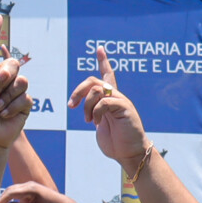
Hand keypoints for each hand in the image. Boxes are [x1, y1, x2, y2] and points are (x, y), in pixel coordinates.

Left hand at [0, 22, 30, 149]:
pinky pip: (25, 97)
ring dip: (7, 96)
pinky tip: (5, 115)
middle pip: (13, 64)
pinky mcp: (24, 102)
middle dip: (5, 77)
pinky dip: (13, 107)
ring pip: (21, 80)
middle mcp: (1, 79)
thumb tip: (10, 71)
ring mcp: (14, 90)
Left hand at [69, 46, 148, 164]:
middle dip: (78, 91)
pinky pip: (104, 101)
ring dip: (86, 106)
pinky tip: (97, 123)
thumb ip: (94, 112)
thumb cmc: (115, 143)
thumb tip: (84, 106)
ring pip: (96, 90)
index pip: (108, 76)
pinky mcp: (124, 107)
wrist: (130, 154)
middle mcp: (116, 97)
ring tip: (89, 121)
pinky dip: (96, 112)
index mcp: (110, 100)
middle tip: (71, 106)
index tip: (100, 49)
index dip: (104, 62)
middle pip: (93, 80)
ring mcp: (121, 101)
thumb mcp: (100, 125)